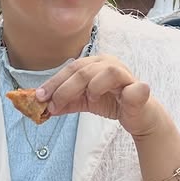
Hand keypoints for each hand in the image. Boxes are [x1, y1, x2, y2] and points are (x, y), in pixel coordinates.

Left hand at [37, 54, 164, 138]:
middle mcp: (109, 64)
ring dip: (93, 87)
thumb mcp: (85, 101)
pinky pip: (135, 89)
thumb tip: (43, 107)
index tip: (38, 96)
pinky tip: (121, 99)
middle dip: (65, 88)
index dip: (54, 82)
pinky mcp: (140, 90)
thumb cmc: (113, 102)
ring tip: (89, 100)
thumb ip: (67, 102)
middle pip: (84, 70)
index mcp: (95, 63)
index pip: (71, 68)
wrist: (139, 116)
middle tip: (52, 104)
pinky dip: (129, 93)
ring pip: (107, 72)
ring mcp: (126, 75)